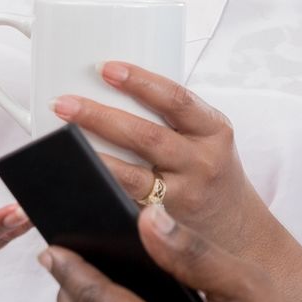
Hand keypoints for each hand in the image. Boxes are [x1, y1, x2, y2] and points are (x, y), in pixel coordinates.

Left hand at [52, 62, 276, 257]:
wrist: (241, 233)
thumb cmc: (212, 173)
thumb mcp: (208, 138)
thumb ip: (173, 118)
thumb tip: (106, 88)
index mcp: (213, 131)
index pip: (176, 99)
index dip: (140, 81)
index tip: (106, 68)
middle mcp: (202, 163)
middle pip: (147, 137)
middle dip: (100, 117)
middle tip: (63, 104)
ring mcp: (183, 198)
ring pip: (131, 177)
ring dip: (91, 159)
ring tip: (60, 143)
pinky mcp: (164, 226)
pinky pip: (125, 207)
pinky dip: (98, 194)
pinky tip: (72, 184)